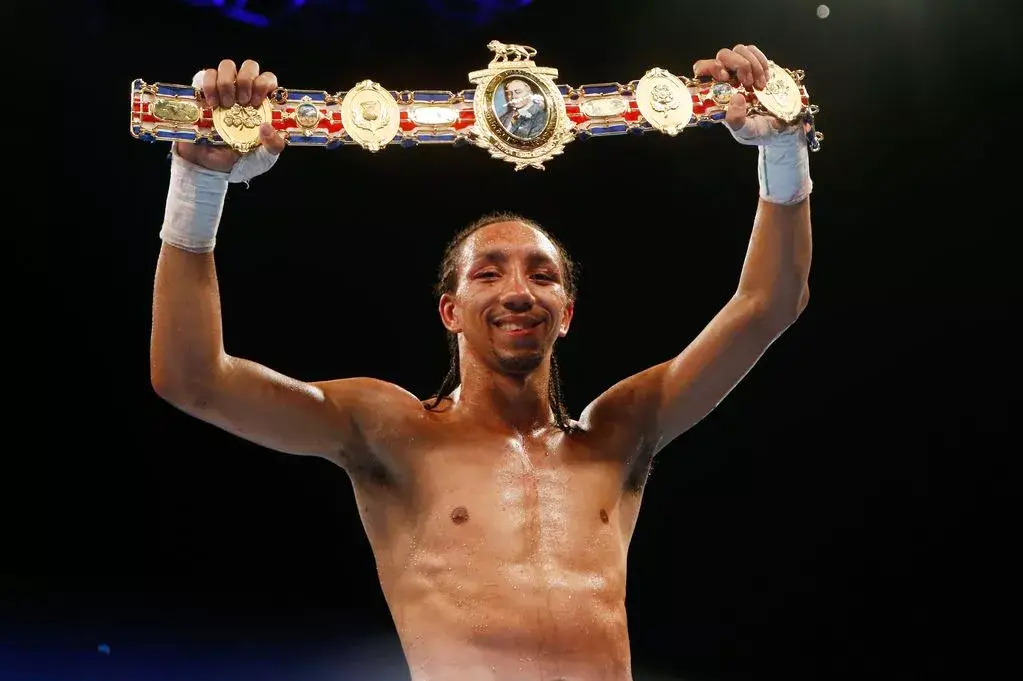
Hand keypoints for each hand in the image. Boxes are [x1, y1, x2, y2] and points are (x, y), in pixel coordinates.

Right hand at [174, 58, 285, 172]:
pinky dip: (209, 86)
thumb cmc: (239, 158)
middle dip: (246, 80)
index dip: (264, 84)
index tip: (256, 102)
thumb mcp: (263, 157)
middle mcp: (243, 91)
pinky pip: (206, 74)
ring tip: (226, 105)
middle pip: (249, 66)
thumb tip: (267, 127)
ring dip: (227, 83)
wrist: (210, 166)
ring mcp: (223, 89)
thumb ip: (274, 145)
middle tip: (242, 103)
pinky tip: (211, 103)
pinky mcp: (203, 91)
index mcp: (261, 103)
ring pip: (227, 66)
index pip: (268, 78)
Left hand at [692, 44, 783, 132]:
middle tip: (749, 83)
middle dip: (739, 65)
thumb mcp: (745, 131)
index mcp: (716, 92)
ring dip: (753, 65)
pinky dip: (762, 61)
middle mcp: (725, 77)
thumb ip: (737, 120)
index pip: (702, 69)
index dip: (710, 67)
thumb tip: (736, 99)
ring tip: (761, 84)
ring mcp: (739, 68)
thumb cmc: (755, 130)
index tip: (725, 77)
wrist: (777, 126)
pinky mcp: (753, 63)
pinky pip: (754, 50)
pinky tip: (766, 77)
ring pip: (739, 50)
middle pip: (723, 55)